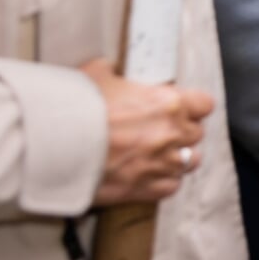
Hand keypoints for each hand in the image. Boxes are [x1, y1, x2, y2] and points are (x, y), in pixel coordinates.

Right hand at [82, 58, 212, 206]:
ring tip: (159, 155)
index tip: (183, 108)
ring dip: (178, 157)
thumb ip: (115, 72)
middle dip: (183, 132)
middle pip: (197, 134)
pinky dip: (164, 182)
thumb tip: (112, 70)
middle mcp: (172, 134)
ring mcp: (160, 164)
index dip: (194, 106)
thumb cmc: (76, 107)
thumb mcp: (97, 74)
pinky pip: (171, 187)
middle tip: (163, 131)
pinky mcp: (145, 189)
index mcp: (168, 103)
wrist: (53, 147)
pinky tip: (149, 174)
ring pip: (190, 162)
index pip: (205, 105)